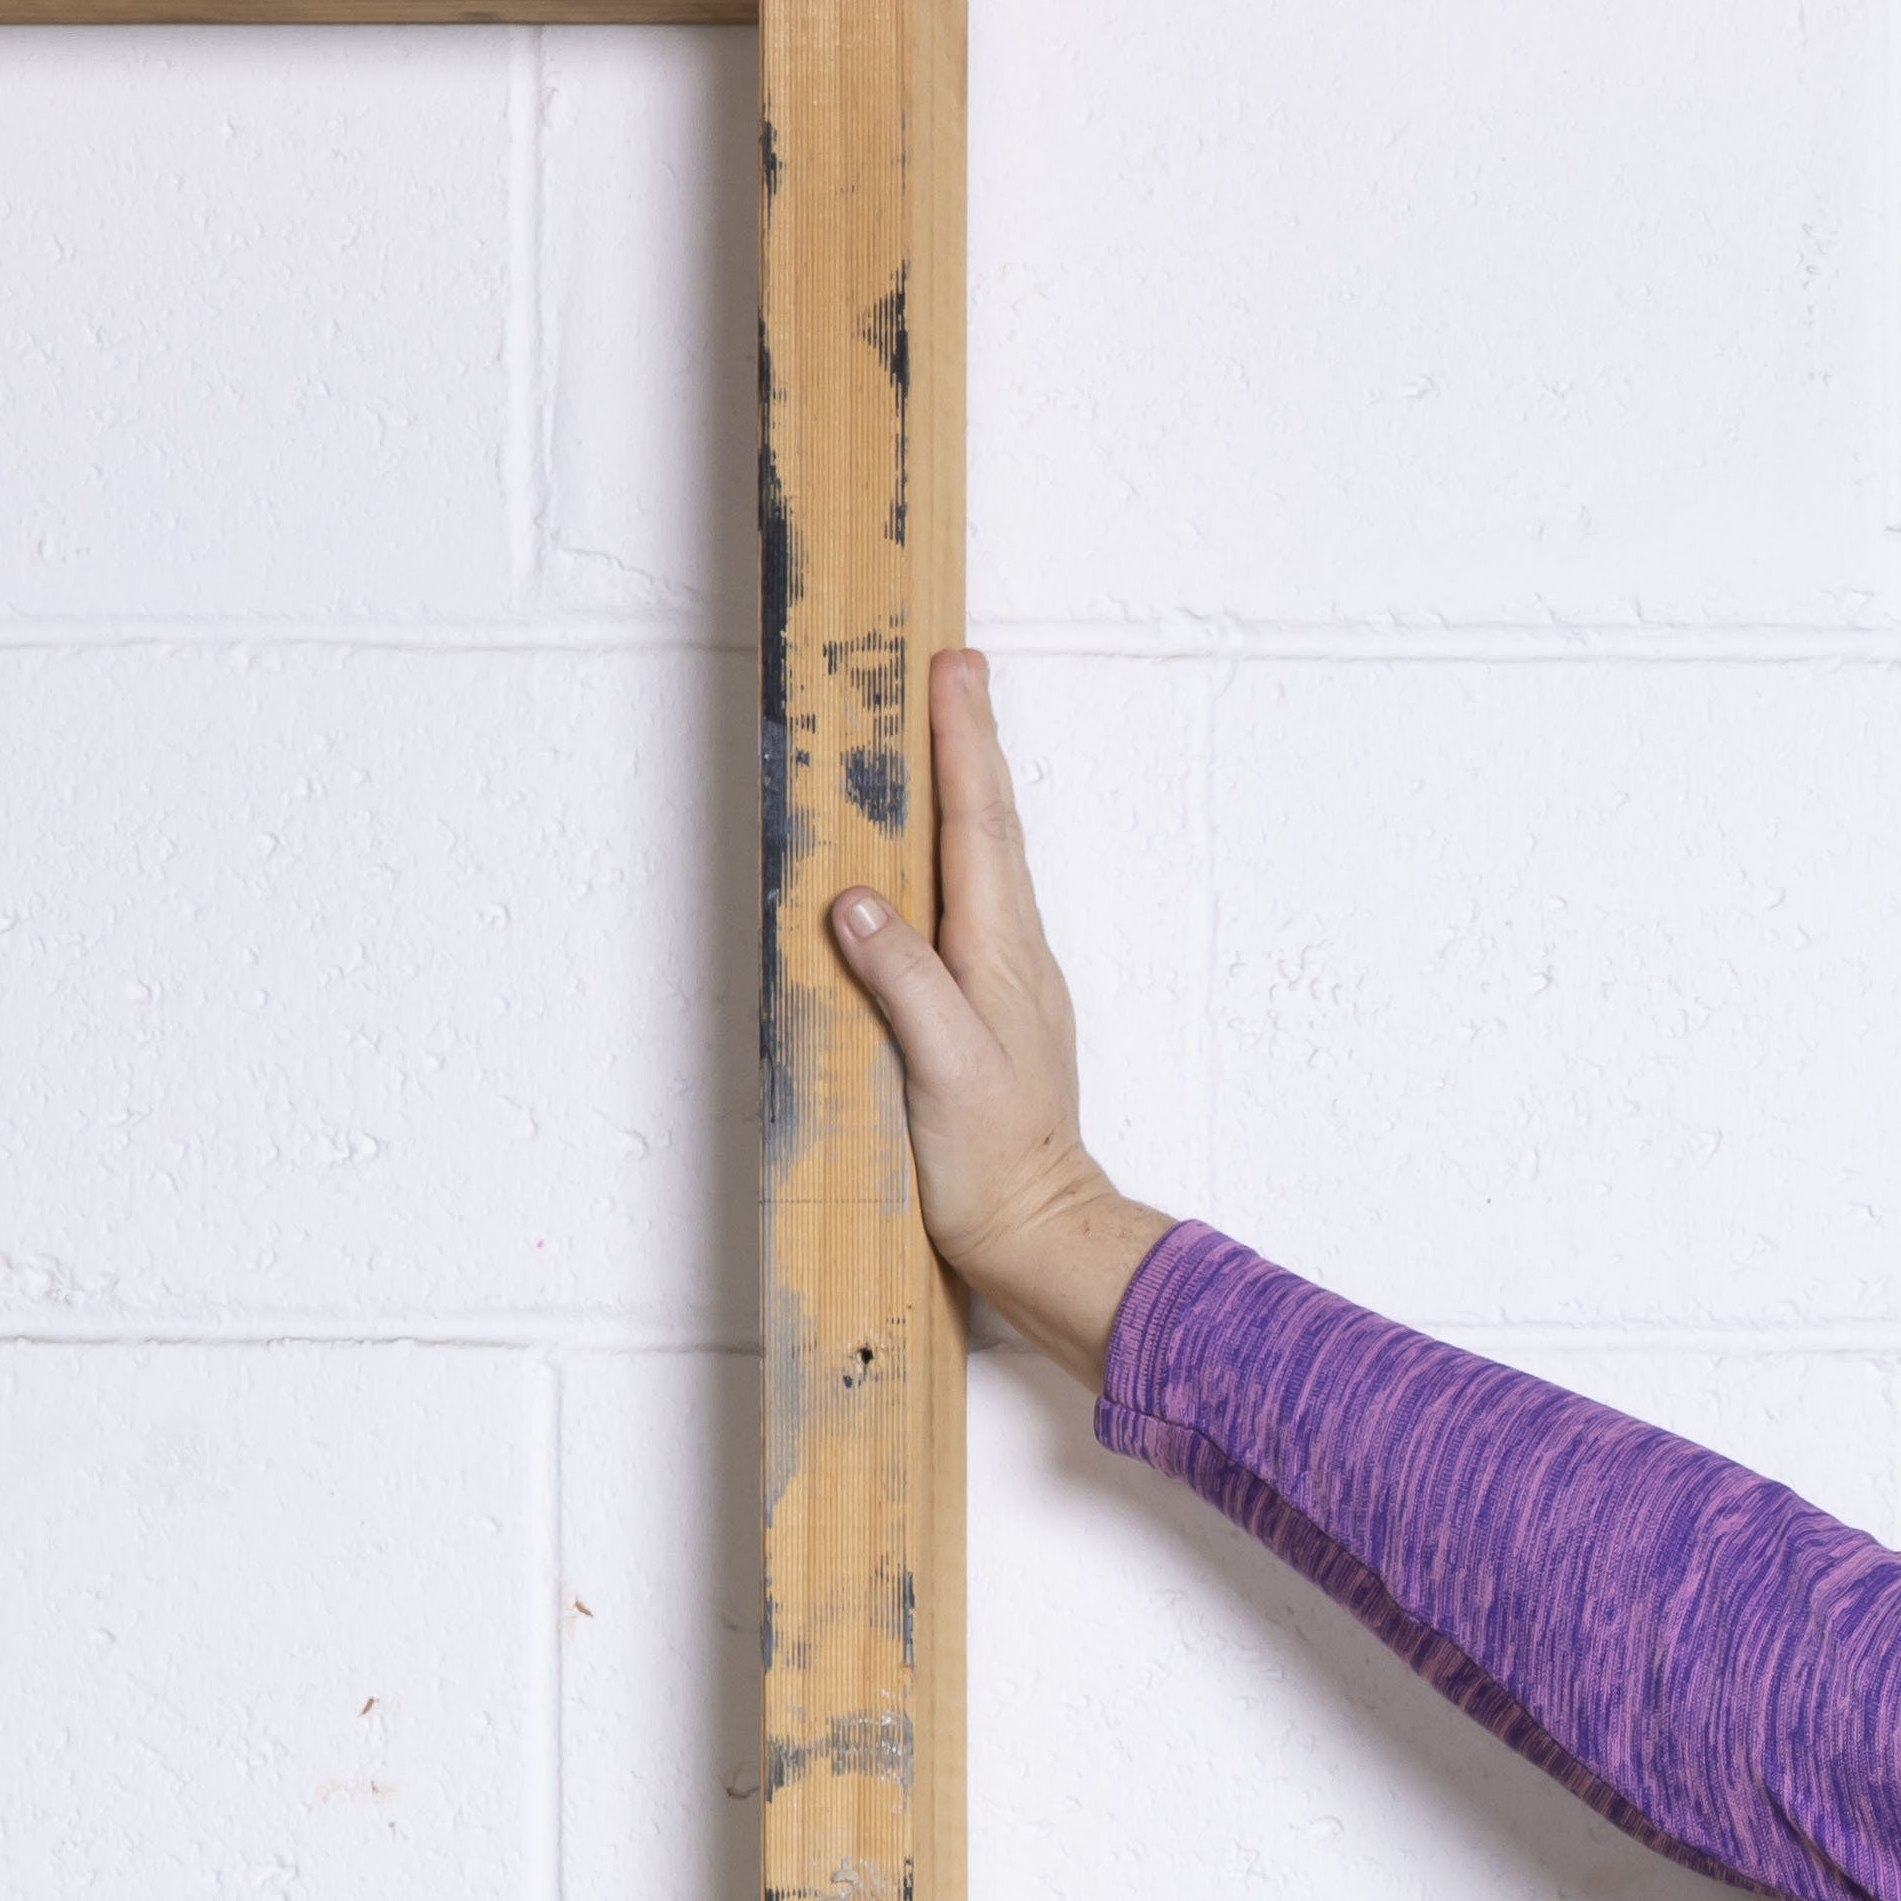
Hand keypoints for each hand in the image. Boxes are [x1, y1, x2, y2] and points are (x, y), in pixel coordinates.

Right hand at [818, 646, 1169, 1391]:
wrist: (1042, 1234)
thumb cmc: (994, 1164)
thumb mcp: (942, 1069)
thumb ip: (905, 981)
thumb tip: (857, 903)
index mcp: (1002, 957)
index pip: (979, 828)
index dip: (963, 745)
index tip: (952, 671)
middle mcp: (1014, 956)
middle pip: (989, 827)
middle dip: (969, 742)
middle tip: (953, 667)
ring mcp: (1008, 981)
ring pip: (985, 862)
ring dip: (966, 790)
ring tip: (947, 730)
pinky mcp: (992, 1011)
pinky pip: (974, 905)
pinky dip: (957, 855)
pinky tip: (939, 854)